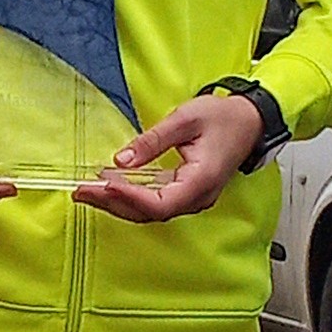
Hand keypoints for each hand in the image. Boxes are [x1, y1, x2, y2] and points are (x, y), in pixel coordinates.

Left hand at [77, 91, 270, 224]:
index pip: (159, 203)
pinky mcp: (186, 194)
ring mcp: (193, 199)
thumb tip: (121, 160)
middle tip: (81, 192)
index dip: (128, 197)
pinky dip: (131, 197)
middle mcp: (198, 197)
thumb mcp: (185, 119)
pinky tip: (111, 187)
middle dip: (112, 204)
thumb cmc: (225, 118)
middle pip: (149, 213)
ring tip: (88, 191)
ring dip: (118, 203)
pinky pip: (156, 203)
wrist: (250, 121)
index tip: (103, 185)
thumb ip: (152, 141)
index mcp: (201, 181)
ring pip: (150, 212)